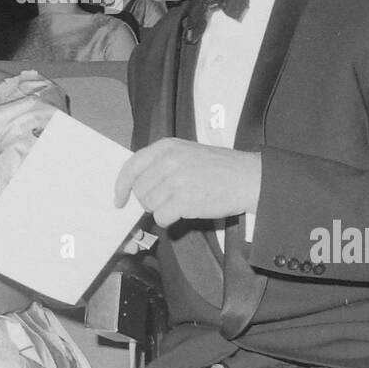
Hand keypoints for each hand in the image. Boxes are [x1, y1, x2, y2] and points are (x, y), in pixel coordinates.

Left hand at [114, 138, 261, 228]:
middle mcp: (168, 161)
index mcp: (166, 147)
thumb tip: (138, 185)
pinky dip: (168, 220)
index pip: (131, 166)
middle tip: (167, 201)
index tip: (119, 200)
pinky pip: (161, 217)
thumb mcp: (187, 152)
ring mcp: (176, 180)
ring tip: (180, 203)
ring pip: (149, 205)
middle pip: (140, 190)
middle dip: (148, 201)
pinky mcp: (185, 200)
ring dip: (161, 210)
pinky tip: (181, 214)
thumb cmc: (219, 167)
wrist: (248, 177)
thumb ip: (162, 163)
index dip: (121, 186)